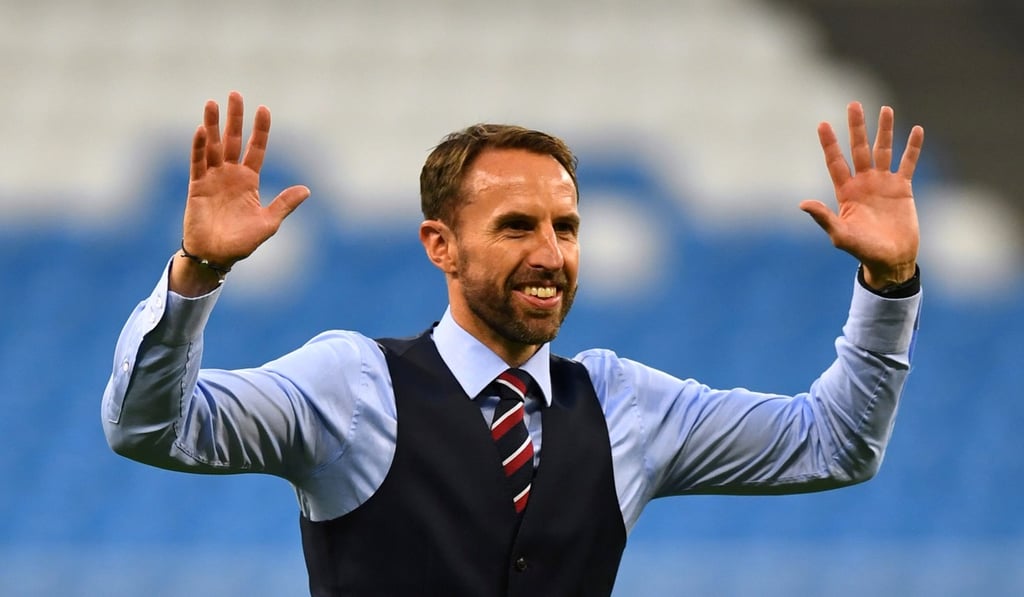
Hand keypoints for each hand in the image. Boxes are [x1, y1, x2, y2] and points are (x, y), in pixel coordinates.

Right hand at [173, 91, 309, 294]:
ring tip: (212, 103)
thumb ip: (284, 204)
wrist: (216, 257)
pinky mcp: (196, 186)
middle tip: (235, 94)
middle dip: (234, 118)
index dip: (260, 130)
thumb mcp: (268, 222)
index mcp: (249, 181)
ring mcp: (212, 179)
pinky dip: (199, 147)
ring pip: (213, 146)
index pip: (256, 149)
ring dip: (212, 125)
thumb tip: (307, 189)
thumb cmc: (242, 242)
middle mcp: (230, 175)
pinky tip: (201, 130)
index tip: (264, 109)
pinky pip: (198, 163)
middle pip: (233, 140)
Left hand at [799, 102, 924, 288]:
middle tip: (854, 104)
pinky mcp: (903, 189)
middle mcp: (863, 183)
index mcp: (846, 192)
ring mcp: (883, 183)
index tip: (823, 124)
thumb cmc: (862, 250)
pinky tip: (916, 130)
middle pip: (859, 149)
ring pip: (884, 150)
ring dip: (885, 131)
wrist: (890, 260)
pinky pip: (908, 163)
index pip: (835, 162)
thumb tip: (802, 204)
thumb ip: (823, 218)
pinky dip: (913, 148)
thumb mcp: (840, 235)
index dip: (829, 143)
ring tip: (885, 109)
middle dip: (857, 128)